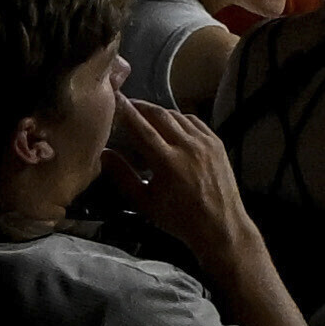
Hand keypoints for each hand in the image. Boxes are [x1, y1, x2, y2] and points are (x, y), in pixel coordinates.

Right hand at [101, 97, 253, 271]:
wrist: (221, 227)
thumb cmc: (179, 219)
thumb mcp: (144, 202)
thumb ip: (122, 176)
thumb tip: (103, 153)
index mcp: (167, 162)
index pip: (140, 127)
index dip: (125, 110)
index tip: (112, 98)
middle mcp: (187, 147)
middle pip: (159, 115)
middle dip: (140, 106)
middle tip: (126, 104)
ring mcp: (205, 142)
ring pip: (177, 115)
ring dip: (159, 112)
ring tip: (145, 115)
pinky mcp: (217, 142)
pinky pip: (194, 121)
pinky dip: (178, 119)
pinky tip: (170, 125)